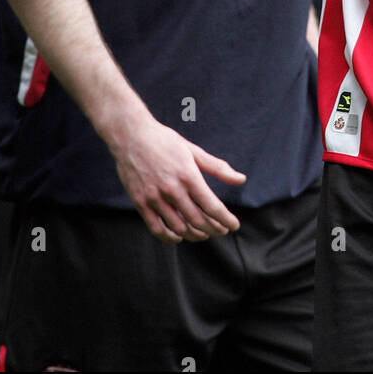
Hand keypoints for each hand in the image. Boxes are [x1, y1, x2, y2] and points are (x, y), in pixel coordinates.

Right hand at [106, 112, 246, 244]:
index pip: (212, 206)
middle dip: (214, 229)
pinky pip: (156, 229)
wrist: (131, 135)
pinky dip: (170, 237)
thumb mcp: (193, 151)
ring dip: (195, 235)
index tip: (234, 225)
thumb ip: (217, 167)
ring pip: (179, 228)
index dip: (226, 219)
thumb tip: (241, 179)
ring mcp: (154, 198)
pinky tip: (179, 236)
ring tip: (204, 234)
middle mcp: (172, 189)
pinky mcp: (140, 203)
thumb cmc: (165, 141)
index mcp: (188, 175)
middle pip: (198, 220)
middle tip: (221, 230)